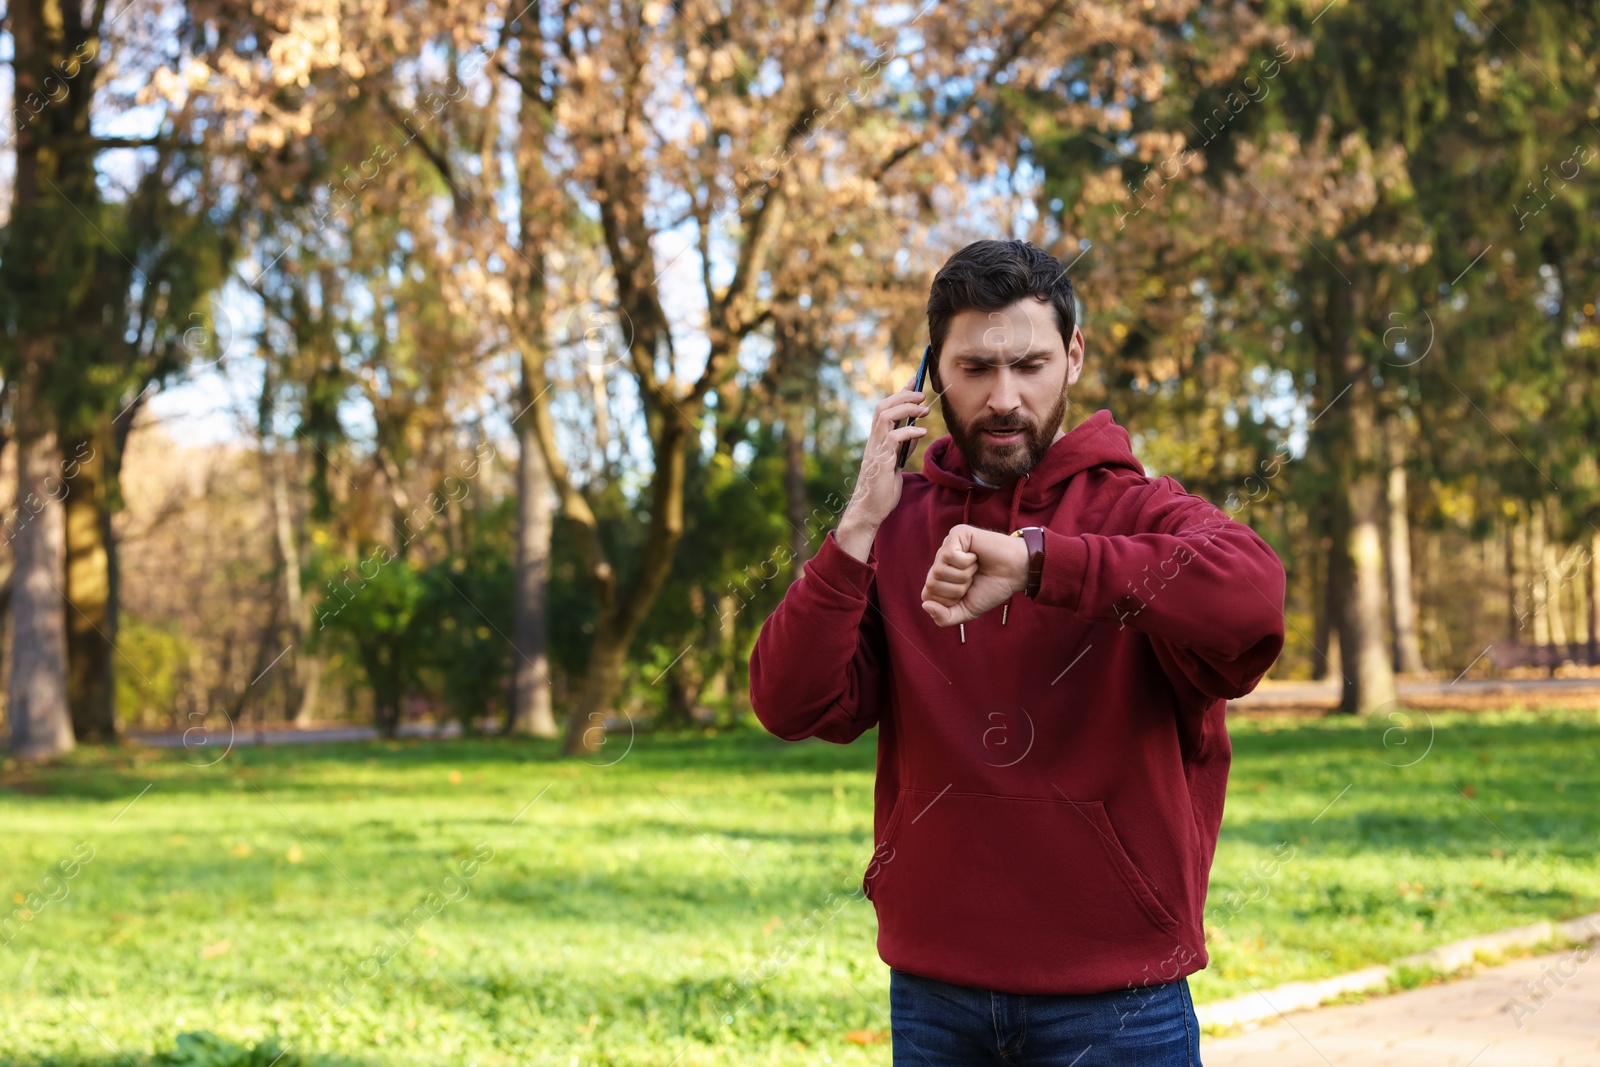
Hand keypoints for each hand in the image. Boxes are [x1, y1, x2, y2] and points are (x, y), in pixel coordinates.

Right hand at [836, 383, 929, 560]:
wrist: (870, 510)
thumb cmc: (882, 489)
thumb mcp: (896, 463)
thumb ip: (903, 446)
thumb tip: (916, 429)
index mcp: (876, 440)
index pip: (885, 408)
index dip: (899, 392)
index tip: (914, 379)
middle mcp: (873, 441)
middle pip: (883, 407)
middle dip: (903, 395)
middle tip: (922, 395)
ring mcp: (876, 450)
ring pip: (886, 417)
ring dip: (907, 409)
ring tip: (925, 410)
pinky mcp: (881, 461)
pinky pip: (894, 438)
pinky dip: (910, 431)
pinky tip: (923, 432)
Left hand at [920, 524, 1029, 626]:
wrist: (1016, 574)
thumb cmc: (992, 588)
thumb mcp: (967, 610)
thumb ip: (944, 617)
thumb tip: (925, 605)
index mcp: (940, 579)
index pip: (927, 596)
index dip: (949, 601)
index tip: (966, 593)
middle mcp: (940, 562)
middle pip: (931, 583)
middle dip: (957, 588)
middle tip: (973, 579)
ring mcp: (947, 546)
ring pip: (939, 570)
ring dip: (963, 575)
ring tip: (976, 567)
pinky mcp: (956, 534)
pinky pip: (949, 555)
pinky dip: (967, 561)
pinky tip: (976, 556)